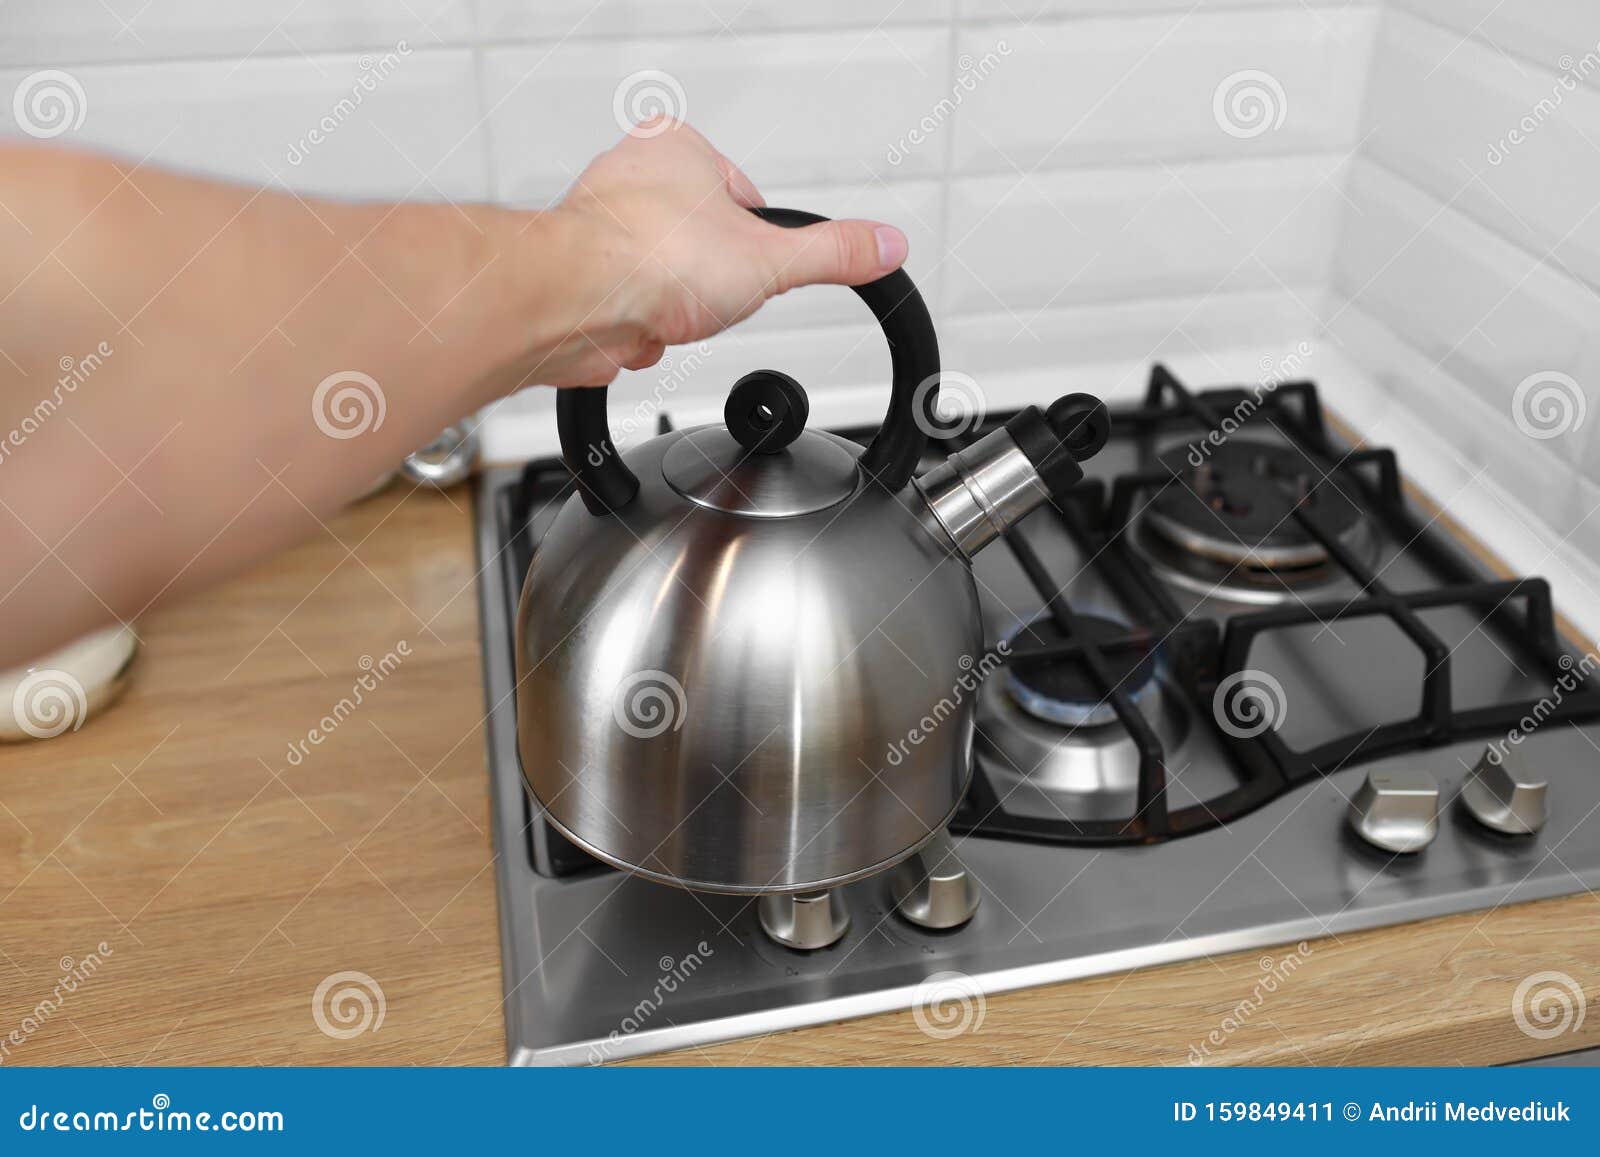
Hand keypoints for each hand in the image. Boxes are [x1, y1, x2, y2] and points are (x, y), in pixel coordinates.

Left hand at [530, 118, 909, 387]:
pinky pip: (634, 314)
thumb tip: (885, 245)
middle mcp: (631, 178)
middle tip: (701, 292)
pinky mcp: (582, 277)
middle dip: (709, 285)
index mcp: (676, 147)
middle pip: (707, 249)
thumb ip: (832, 254)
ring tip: (664, 309)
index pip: (745, 202)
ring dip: (674, 312)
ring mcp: (601, 228)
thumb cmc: (649, 258)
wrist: (573, 304)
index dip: (755, 247)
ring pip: (669, 286)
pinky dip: (642, 331)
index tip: (747, 268)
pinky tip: (638, 328)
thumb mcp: (771, 260)